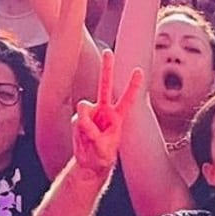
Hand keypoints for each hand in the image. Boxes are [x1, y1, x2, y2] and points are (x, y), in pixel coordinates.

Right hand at [73, 49, 143, 174]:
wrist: (89, 163)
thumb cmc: (102, 157)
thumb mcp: (103, 149)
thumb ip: (93, 133)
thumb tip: (83, 119)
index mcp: (117, 118)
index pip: (127, 99)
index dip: (132, 85)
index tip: (138, 70)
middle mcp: (104, 111)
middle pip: (104, 85)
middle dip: (107, 68)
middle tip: (108, 52)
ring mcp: (91, 113)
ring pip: (83, 105)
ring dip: (84, 121)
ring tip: (89, 138)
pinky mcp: (78, 118)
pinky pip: (76, 119)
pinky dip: (78, 130)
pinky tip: (82, 139)